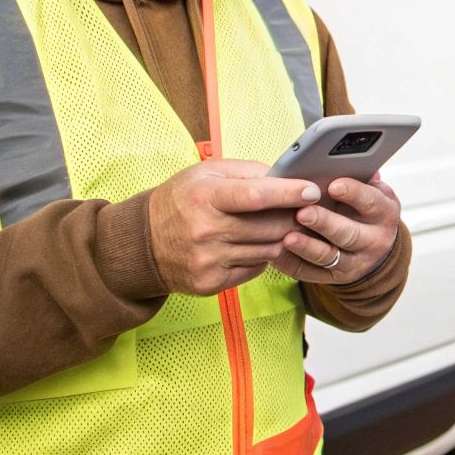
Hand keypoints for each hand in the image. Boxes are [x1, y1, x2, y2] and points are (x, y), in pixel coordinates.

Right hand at [146, 158, 322, 295]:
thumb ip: (247, 171)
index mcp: (205, 197)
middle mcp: (206, 230)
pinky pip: (255, 269)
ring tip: (276, 226)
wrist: (141, 243)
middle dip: (292, 217)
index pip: (256, 196)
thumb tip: (285, 176)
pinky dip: (261, 256)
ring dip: (280, 238)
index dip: (289, 193)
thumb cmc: (179, 200)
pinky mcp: (210, 283)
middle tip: (303, 210)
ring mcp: (208, 260)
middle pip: (269, 227)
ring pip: (267, 250)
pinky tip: (252, 244)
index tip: (313, 190)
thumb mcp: (205, 173)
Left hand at [272, 171, 400, 284]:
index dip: (353, 193)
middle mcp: (373, 240)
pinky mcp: (334, 278)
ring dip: (307, 247)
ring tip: (287, 237)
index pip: (371, 202)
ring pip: (329, 257)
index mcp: (384, 213)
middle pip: (349, 233)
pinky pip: (311, 273)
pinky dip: (292, 263)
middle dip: (325, 222)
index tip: (334, 185)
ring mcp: (355, 262)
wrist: (375, 249)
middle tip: (303, 212)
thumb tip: (353, 160)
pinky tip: (276, 253)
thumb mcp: (373, 193)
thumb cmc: (366, 211)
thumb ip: (362, 178)